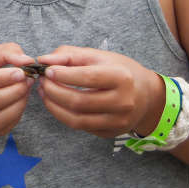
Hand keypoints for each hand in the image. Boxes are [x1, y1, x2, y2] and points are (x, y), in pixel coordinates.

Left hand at [37, 46, 163, 138]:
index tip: (47, 70)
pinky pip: (80, 127)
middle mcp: (123, 102)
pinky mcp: (110, 133)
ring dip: (54, 106)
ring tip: (44, 92)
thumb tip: (43, 60)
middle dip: (54, 91)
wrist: (146, 95)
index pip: (87, 78)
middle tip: (42, 81)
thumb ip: (69, 55)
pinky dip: (63, 115)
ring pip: (77, 119)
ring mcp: (117, 121)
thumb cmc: (119, 71)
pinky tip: (56, 103)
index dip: (63, 75)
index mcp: (121, 78)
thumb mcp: (98, 56)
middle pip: (79, 101)